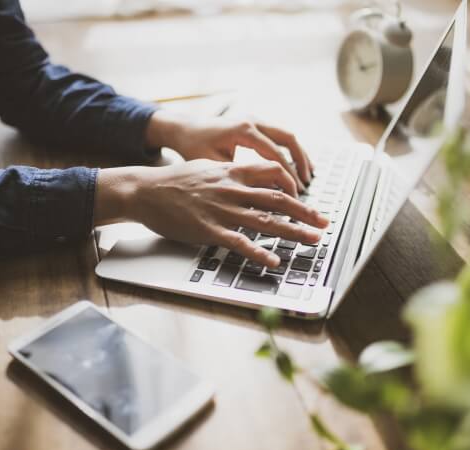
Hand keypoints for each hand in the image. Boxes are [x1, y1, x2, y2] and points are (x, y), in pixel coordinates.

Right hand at [94, 160, 328, 266]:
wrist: (145, 190)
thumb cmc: (174, 181)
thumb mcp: (207, 168)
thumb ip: (231, 173)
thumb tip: (249, 176)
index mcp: (233, 173)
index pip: (274, 174)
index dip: (295, 186)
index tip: (305, 199)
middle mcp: (233, 190)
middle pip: (279, 199)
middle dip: (306, 212)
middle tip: (324, 223)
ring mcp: (222, 211)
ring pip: (266, 220)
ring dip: (293, 232)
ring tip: (313, 240)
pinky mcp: (209, 230)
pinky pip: (240, 243)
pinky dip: (259, 254)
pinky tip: (274, 262)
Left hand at [145, 111, 313, 192]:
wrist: (183, 128)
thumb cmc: (193, 147)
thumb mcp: (211, 165)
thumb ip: (234, 178)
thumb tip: (254, 199)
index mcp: (242, 131)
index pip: (275, 154)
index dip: (287, 176)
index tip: (294, 194)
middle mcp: (252, 121)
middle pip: (288, 139)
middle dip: (300, 163)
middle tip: (306, 184)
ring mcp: (255, 120)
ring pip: (287, 136)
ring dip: (299, 156)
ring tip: (308, 176)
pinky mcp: (255, 124)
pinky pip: (279, 136)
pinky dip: (290, 151)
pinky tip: (296, 166)